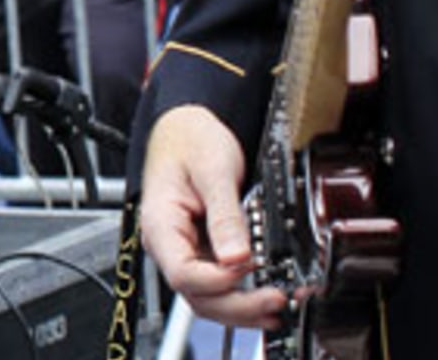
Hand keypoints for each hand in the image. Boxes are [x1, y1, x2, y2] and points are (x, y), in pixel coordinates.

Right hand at [139, 105, 285, 329]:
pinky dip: (243, 296)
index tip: (250, 266)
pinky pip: (219, 285)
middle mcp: (168, 244)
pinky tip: (266, 297)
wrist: (186, 129)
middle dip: (237, 306)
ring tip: (277, 307)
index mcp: (160, 223)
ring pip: (207, 298)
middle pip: (196, 295)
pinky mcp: (203, 252)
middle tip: (275, 300)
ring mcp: (185, 251)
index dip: (219, 279)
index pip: (182, 272)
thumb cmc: (190, 141)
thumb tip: (238, 258)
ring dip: (241, 309)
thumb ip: (225, 215)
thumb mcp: (213, 170)